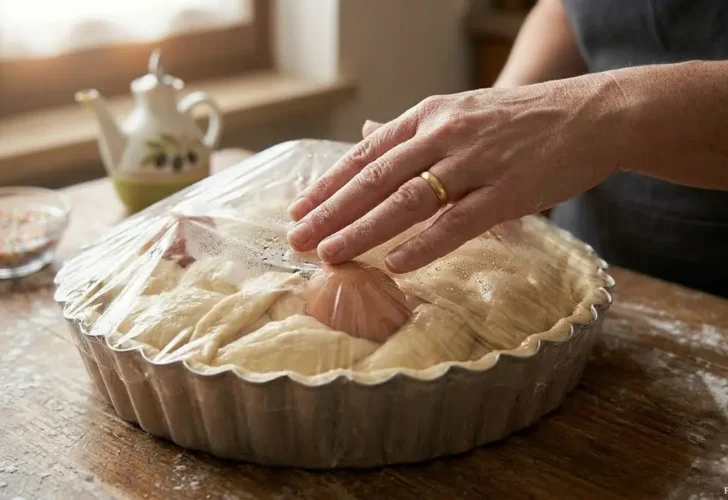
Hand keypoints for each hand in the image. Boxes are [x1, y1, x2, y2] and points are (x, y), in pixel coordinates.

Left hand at [286, 74, 627, 272]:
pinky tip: (394, 263)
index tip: (297, 209)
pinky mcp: (507, 192)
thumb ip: (412, 131)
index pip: (365, 154)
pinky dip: (423, 244)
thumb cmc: (521, 120)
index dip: (328, 184)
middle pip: (375, 179)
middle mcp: (444, 135)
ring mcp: (476, 163)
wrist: (592, 114)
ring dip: (363, 230)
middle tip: (297, 240)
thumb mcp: (459, 112)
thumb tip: (365, 136)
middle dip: (331, 212)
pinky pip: (458, 223)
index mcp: (428, 116)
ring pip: (406, 201)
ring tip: (330, 254)